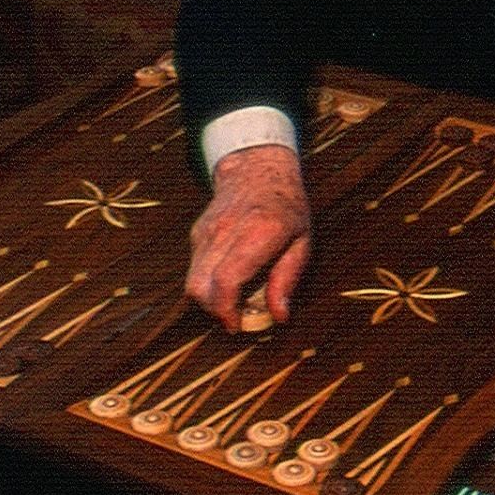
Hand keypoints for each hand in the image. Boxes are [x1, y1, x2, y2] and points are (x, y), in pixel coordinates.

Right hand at [187, 145, 311, 328]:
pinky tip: (226, 282)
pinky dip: (205, 283)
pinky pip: (194, 268)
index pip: (227, 280)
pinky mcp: (198, 232)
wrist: (258, 169)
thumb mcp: (303, 241)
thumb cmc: (287, 208)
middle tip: (235, 317)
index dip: (226, 310)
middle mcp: (227, 230)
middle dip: (214, 311)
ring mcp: (208, 230)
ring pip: (192, 280)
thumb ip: (288, 278)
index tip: (236, 325)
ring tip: (231, 302)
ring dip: (207, 300)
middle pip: (201, 285)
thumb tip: (279, 316)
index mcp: (259, 232)